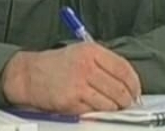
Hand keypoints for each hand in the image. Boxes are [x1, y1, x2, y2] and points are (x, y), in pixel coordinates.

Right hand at [0, 42, 141, 114]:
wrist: (29, 74)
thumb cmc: (56, 64)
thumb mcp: (81, 52)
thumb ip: (103, 63)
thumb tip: (126, 80)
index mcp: (92, 51)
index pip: (123, 68)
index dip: (134, 83)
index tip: (136, 91)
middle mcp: (87, 66)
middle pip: (119, 87)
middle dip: (127, 99)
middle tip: (127, 103)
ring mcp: (79, 84)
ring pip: (109, 102)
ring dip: (115, 108)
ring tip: (113, 107)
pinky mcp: (71, 101)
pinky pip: (94, 111)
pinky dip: (98, 112)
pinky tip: (96, 108)